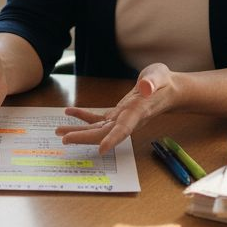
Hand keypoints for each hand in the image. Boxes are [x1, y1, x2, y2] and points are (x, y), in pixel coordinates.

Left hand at [55, 63, 179, 153]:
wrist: (167, 89)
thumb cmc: (164, 82)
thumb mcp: (159, 76)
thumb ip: (152, 82)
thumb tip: (145, 87)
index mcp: (138, 112)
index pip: (125, 129)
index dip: (113, 139)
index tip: (101, 150)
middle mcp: (127, 120)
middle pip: (104, 134)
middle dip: (84, 137)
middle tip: (64, 139)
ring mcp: (121, 119)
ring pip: (97, 130)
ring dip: (78, 131)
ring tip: (59, 131)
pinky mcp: (116, 114)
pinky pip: (97, 119)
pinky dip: (82, 116)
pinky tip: (69, 112)